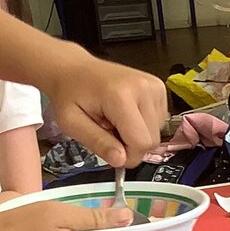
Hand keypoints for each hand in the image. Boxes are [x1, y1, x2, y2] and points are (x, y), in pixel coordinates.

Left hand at [35, 54, 167, 167]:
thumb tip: (121, 161)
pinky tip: (127, 114)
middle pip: (152, 139)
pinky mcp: (160, 88)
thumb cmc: (70, 95)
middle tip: (110, 133)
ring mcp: (155, 86)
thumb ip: (97, 142)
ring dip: (138, 134)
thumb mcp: (71, 123)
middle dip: (132, 145)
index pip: (141, 142)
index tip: (111, 152)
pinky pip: (160, 120)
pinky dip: (144, 124)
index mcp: (121, 96)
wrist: (75, 69)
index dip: (128, 156)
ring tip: (116, 120)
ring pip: (157, 131)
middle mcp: (144, 88)